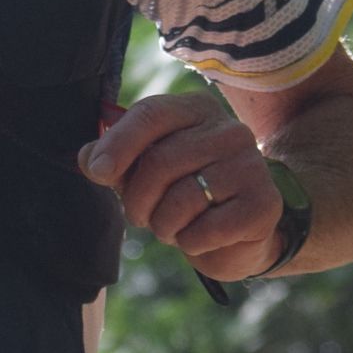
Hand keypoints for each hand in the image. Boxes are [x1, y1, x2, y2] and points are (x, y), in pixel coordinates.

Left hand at [77, 93, 285, 284]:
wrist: (238, 235)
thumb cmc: (183, 194)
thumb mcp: (143, 171)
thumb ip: (112, 160)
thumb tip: (90, 159)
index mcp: (196, 110)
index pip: (151, 115)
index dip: (118, 145)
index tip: (99, 173)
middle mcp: (229, 130)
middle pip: (160, 162)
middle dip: (137, 200)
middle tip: (140, 216)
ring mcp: (251, 165)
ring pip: (182, 200)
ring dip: (164, 225)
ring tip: (172, 226)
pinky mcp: (263, 203)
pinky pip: (207, 229)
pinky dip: (191, 242)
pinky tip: (200, 236)